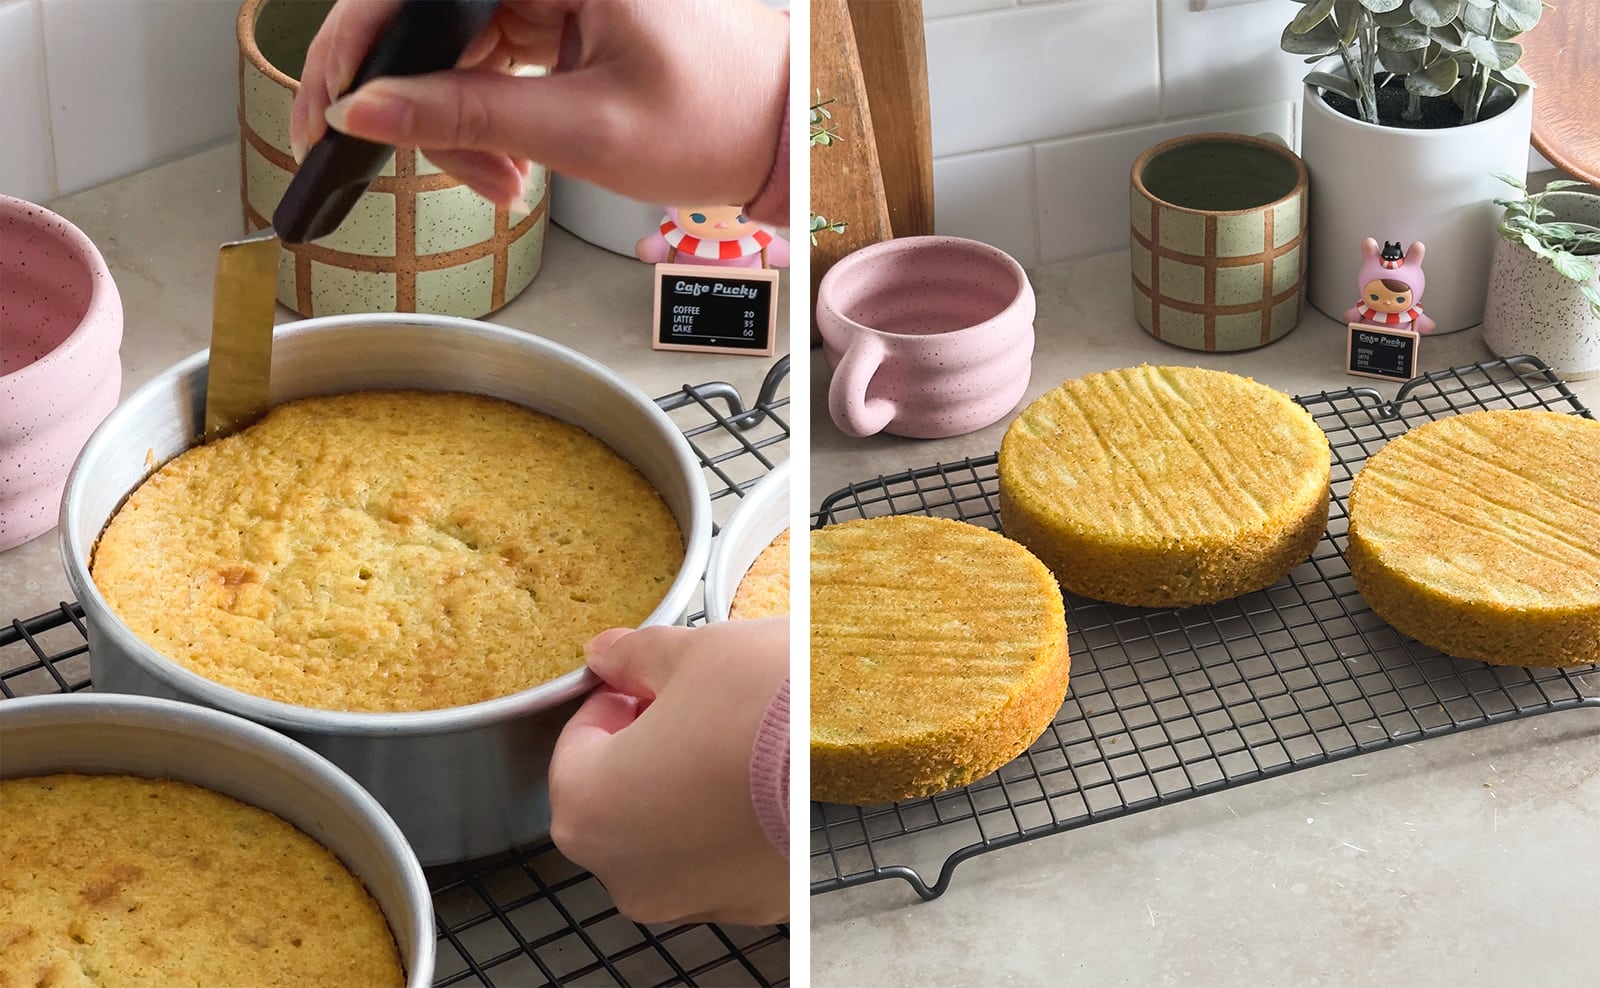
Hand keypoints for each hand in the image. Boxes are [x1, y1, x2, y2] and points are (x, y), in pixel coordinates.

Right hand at [290, 0, 788, 211]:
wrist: (781, 134)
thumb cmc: (719, 119)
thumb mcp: (583, 128)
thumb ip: (467, 117)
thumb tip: (367, 113)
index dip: (355, 48)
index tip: (323, 113)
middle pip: (428, 20)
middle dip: (410, 102)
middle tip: (388, 163)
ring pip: (452, 46)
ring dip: (453, 121)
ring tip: (498, 183)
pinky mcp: (559, 13)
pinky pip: (488, 57)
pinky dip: (484, 113)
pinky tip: (507, 160)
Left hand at [549, 620, 788, 925]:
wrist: (865, 748)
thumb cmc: (767, 704)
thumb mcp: (689, 653)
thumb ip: (633, 656)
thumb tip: (608, 653)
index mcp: (589, 809)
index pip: (578, 744)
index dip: (616, 701)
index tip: (646, 682)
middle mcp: (631, 872)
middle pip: (620, 796)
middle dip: (650, 747)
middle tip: (694, 702)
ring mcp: (695, 896)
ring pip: (673, 832)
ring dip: (690, 786)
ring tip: (738, 734)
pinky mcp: (755, 902)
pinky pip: (725, 856)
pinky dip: (735, 820)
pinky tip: (766, 773)